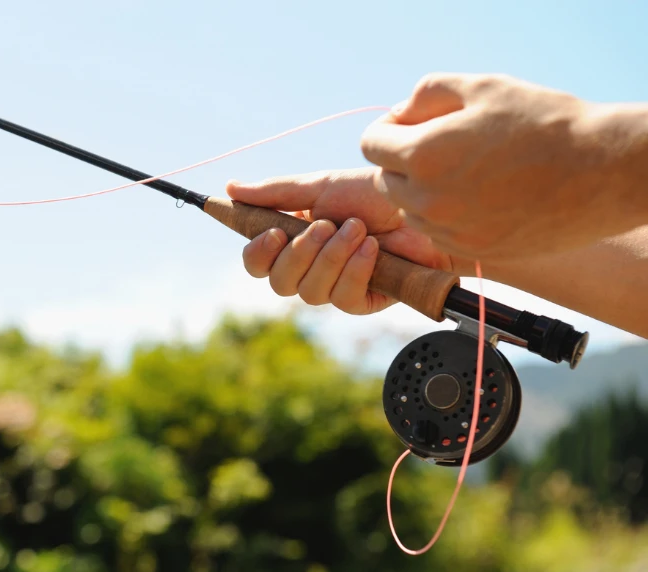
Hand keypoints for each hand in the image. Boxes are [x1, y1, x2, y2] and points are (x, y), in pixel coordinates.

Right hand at [227, 169, 456, 314]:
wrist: (423, 204)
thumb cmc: (375, 195)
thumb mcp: (321, 187)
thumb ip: (275, 193)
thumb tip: (230, 188)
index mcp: (293, 239)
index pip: (258, 262)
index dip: (258, 253)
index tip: (273, 232)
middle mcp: (310, 267)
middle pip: (278, 283)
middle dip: (300, 253)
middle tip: (325, 225)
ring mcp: (335, 286)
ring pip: (309, 291)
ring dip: (332, 257)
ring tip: (359, 230)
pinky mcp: (362, 301)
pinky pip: (342, 297)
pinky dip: (356, 269)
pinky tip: (373, 250)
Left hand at [360, 73, 647, 260]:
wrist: (600, 173)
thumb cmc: (542, 122)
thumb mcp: (482, 87)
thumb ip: (426, 94)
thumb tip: (398, 114)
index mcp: (423, 156)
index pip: (370, 144)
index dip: (387, 129)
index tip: (409, 124)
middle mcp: (427, 201)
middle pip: (384, 179)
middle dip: (403, 160)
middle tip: (443, 145)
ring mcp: (448, 232)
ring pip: (409, 209)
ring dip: (422, 190)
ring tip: (467, 171)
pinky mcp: (470, 252)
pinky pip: (436, 232)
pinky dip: (446, 215)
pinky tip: (481, 197)